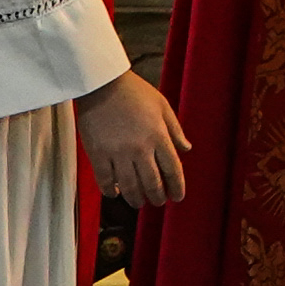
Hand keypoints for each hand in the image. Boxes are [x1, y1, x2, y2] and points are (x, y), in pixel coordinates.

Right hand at [81, 71, 191, 208]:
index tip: (177, 197)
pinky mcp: (98, 154)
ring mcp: (118, 153)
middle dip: (158, 197)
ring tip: (138, 202)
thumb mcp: (162, 105)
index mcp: (158, 135)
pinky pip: (106, 181)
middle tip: (158, 202)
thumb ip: (175, 130)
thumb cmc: (133, 91)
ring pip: (130, 187)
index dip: (177, 187)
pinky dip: (111, 192)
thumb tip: (186, 149)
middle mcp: (140, 148)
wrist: (101, 83)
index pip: (173, 170)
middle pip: (153, 183)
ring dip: (136, 199)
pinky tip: (115, 193)